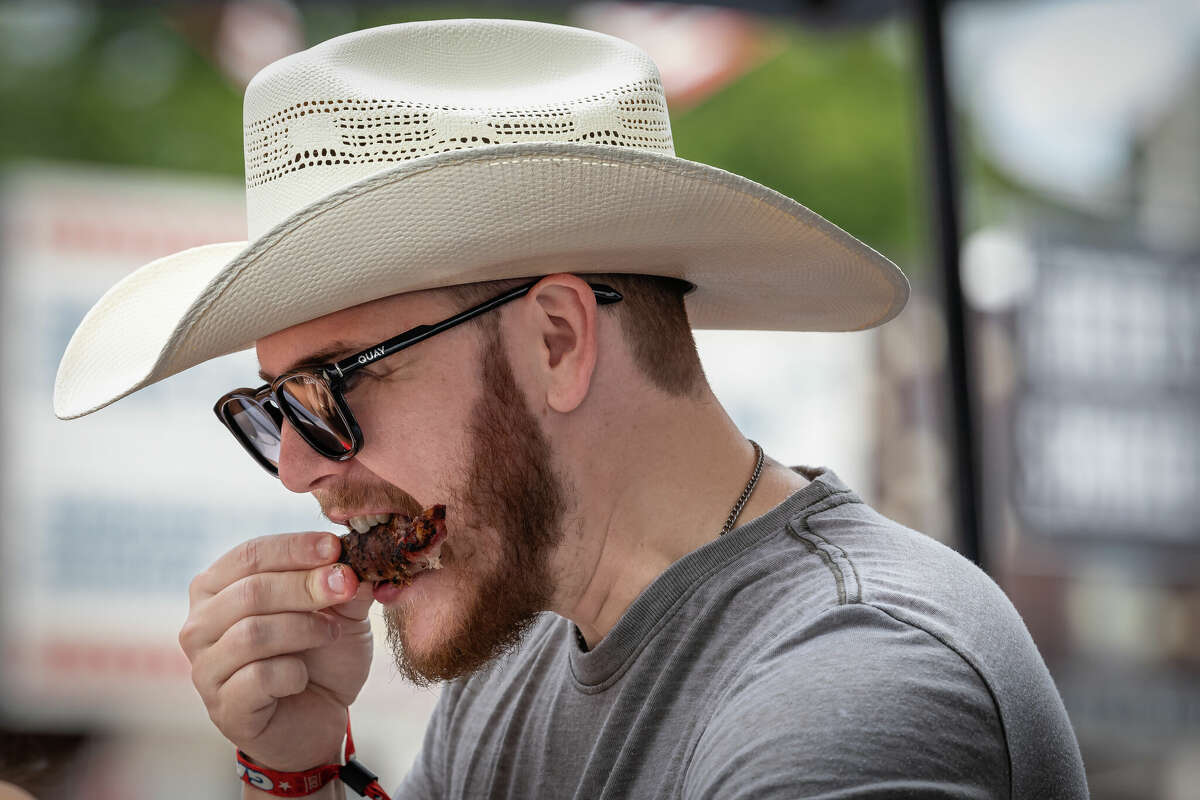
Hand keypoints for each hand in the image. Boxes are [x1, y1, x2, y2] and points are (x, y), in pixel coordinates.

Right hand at [179, 532, 373, 770]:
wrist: (322, 716)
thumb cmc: (321, 654)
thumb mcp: (341, 609)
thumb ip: (344, 581)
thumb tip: (354, 556)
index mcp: (218, 588)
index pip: (250, 554)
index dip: (294, 548)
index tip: (335, 547)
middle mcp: (200, 625)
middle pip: (250, 591)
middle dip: (305, 585)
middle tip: (345, 586)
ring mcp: (206, 668)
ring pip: (252, 633)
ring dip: (304, 629)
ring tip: (331, 633)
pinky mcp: (224, 708)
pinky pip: (258, 677)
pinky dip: (293, 674)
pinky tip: (303, 678)